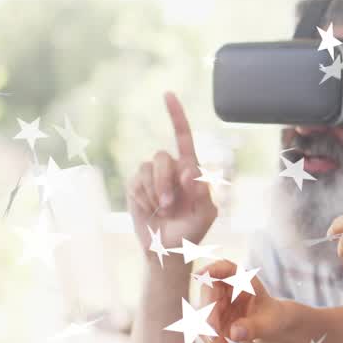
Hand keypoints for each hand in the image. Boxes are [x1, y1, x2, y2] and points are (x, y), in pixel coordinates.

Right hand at [127, 93, 217, 261]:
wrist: (168, 247)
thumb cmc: (192, 230)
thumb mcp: (205, 213)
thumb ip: (201, 191)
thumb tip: (189, 170)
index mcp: (191, 170)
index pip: (183, 137)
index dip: (176, 116)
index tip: (167, 94)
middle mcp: (171, 168)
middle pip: (163, 158)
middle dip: (165, 182)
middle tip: (169, 205)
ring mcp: (152, 176)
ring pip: (148, 169)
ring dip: (155, 193)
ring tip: (162, 210)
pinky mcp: (136, 185)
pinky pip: (136, 182)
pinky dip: (144, 198)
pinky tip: (150, 209)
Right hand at [197, 260, 290, 342]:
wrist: (272, 328)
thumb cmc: (275, 318)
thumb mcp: (271, 323)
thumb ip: (254, 326)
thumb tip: (235, 332)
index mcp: (242, 279)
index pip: (225, 268)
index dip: (212, 269)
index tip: (203, 274)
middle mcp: (225, 287)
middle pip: (207, 298)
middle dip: (209, 321)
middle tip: (216, 340)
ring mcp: (216, 303)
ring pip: (202, 318)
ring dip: (211, 338)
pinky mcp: (212, 319)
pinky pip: (206, 332)